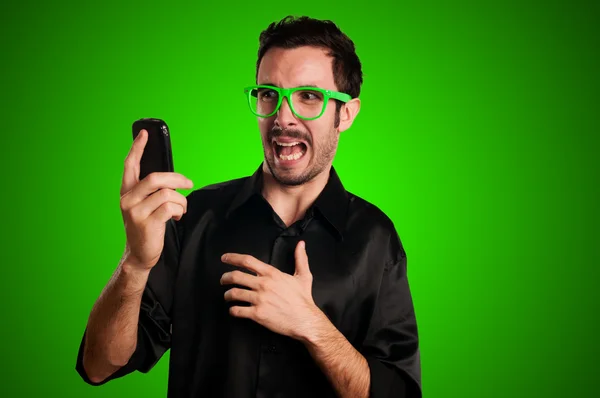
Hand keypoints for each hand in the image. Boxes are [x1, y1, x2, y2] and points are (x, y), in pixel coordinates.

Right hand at [119, 129, 193, 269]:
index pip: (130, 165)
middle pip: (156, 178)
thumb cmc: (146, 227)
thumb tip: (174, 179)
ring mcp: (136, 211)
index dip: (137, 148)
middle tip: (189, 183)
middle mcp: (128, 199)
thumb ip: (152, 191)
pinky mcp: (147, 222)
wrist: (139, 254)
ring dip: (181, 201)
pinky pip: (170, 207)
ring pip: (167, 193)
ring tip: (180, 210)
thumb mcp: (144, 205)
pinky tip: (177, 218)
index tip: (145, 134)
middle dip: (177, 179)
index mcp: (127, 191)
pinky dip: (179, 211)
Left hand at [220, 241, 323, 339]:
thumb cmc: (303, 298)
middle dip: (225, 277)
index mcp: (271, 274)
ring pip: (234, 293)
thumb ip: (300, 258)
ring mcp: (259, 299)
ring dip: (227, 295)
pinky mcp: (257, 314)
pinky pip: (238, 310)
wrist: (305, 320)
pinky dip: (232, 310)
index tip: (224, 258)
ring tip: (227, 296)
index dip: (232, 258)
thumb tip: (301, 244)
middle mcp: (263, 284)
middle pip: (236, 276)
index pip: (247, 261)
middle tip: (222, 280)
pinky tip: (233, 310)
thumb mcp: (304, 276)